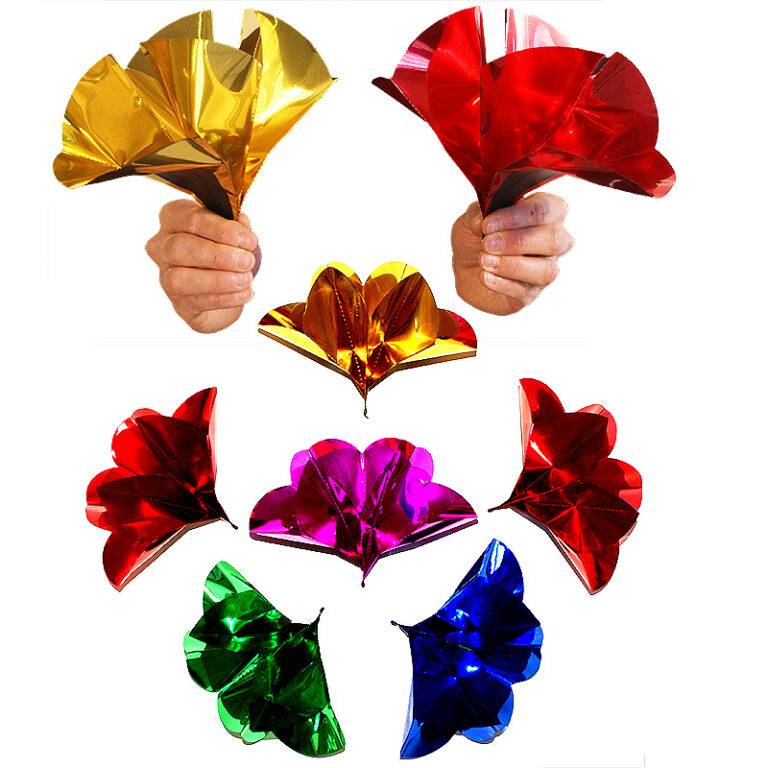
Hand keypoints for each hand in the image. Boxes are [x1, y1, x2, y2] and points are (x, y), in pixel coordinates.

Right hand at [146, 200, 260, 332]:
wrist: (225, 287)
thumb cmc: (225, 251)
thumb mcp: (232, 232)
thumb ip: (235, 225)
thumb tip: (241, 223)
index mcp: (174, 218)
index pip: (191, 218)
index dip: (222, 230)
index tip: (249, 240)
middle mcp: (162, 246)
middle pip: (180, 247)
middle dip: (218, 255)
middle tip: (247, 261)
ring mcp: (166, 276)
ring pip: (180, 278)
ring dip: (218, 280)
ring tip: (246, 279)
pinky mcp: (179, 302)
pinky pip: (197, 301)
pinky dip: (225, 298)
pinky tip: (244, 293)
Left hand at [451, 193, 573, 315]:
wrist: (464, 266)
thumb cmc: (477, 236)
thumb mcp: (471, 218)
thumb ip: (477, 214)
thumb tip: (482, 221)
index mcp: (547, 213)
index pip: (547, 209)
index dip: (518, 216)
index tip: (489, 224)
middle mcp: (554, 241)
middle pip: (554, 240)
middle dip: (518, 241)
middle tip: (487, 243)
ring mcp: (545, 269)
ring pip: (546, 270)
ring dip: (512, 265)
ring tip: (484, 260)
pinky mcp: (530, 294)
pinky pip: (525, 292)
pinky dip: (502, 284)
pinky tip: (484, 276)